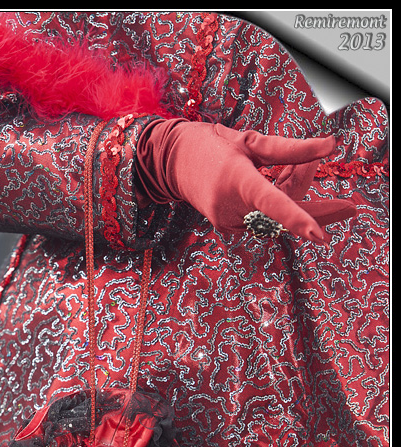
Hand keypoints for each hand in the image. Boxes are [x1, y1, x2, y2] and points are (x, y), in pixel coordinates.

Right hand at [136, 119, 356, 242]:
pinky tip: (275, 179)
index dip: (296, 218)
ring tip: (292, 165)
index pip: (272, 202)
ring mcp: (228, 222)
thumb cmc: (214, 146)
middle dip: (313, 203)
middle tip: (341, 196)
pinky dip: (278, 203)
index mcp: (237, 180)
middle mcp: (231, 207)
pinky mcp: (229, 228)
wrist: (174, 163)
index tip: (318, 235)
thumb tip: (331, 146)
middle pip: (284, 212)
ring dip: (292, 194)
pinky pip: (265, 219)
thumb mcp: (251, 141)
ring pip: (276, 217)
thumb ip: (292, 149)